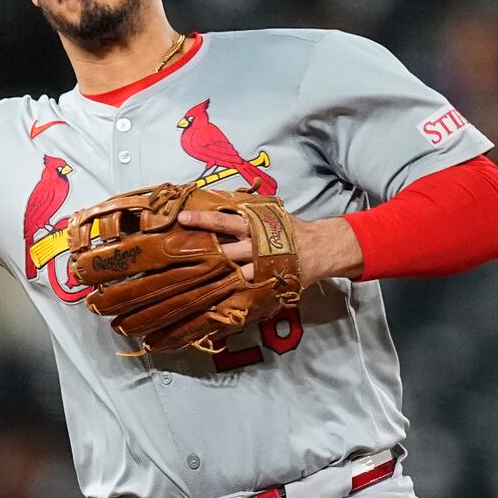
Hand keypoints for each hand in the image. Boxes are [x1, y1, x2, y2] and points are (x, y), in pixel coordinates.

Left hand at [177, 209, 362, 287]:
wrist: (319, 249)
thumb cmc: (288, 229)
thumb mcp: (268, 212)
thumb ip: (244, 207)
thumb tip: (216, 196)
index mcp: (255, 225)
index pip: (225, 220)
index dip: (203, 219)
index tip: (182, 218)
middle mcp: (255, 246)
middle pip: (225, 249)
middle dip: (203, 250)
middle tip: (178, 251)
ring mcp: (261, 267)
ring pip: (234, 272)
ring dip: (214, 275)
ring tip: (188, 280)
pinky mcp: (267, 283)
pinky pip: (246, 290)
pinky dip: (230, 295)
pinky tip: (211, 300)